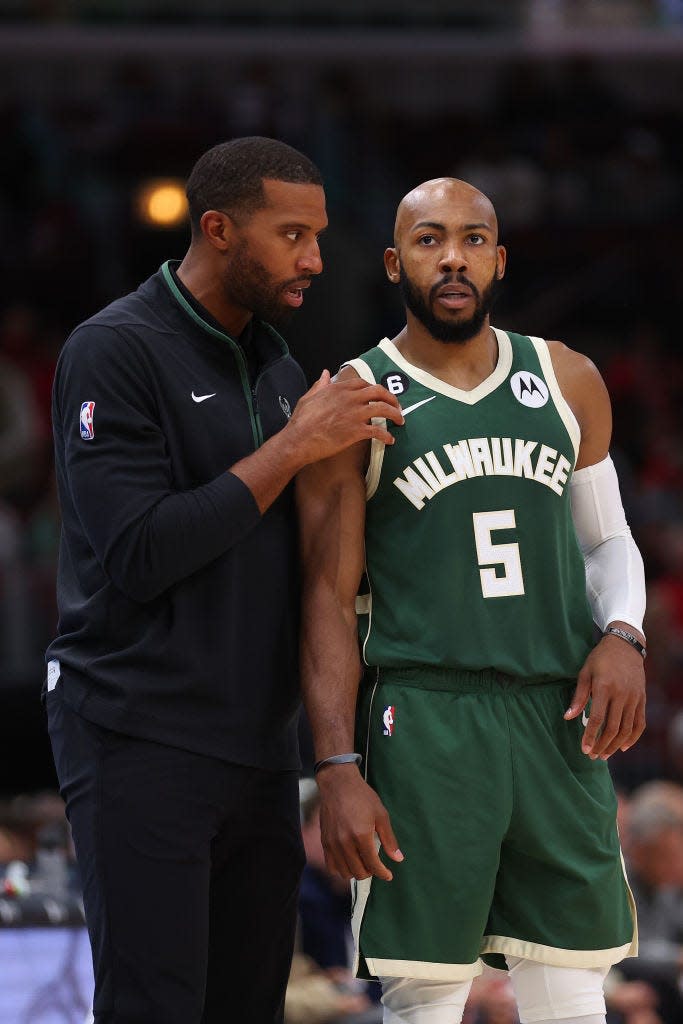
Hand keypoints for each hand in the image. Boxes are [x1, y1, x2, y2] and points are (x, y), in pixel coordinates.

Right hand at [286, 370, 403, 466]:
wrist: (299, 440)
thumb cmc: (300, 422)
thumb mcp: (308, 397)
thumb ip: (320, 385)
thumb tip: (325, 373)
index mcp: (338, 389)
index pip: (363, 383)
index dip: (374, 389)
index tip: (378, 396)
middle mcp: (350, 398)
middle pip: (378, 391)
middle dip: (391, 397)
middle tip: (397, 406)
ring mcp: (355, 414)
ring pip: (384, 409)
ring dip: (395, 414)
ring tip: (400, 421)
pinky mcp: (357, 431)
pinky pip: (378, 432)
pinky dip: (386, 436)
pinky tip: (390, 441)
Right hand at [316, 763, 403, 880]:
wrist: (338, 784)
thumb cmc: (362, 796)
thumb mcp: (381, 814)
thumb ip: (389, 839)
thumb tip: (398, 858)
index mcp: (361, 835)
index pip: (373, 865)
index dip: (383, 873)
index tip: (388, 875)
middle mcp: (345, 843)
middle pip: (358, 872)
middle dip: (370, 873)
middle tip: (375, 866)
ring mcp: (332, 843)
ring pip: (344, 872)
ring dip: (356, 872)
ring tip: (362, 863)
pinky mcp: (324, 841)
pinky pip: (331, 866)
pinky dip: (341, 869)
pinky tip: (348, 861)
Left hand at [564, 628, 645, 759]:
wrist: (625, 645)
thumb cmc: (600, 659)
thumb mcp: (585, 673)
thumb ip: (578, 696)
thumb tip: (568, 717)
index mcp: (604, 688)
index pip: (598, 719)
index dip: (590, 737)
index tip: (584, 750)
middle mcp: (622, 695)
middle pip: (613, 728)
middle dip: (602, 745)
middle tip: (593, 756)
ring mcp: (634, 698)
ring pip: (627, 729)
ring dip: (615, 745)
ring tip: (604, 754)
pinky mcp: (642, 699)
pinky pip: (640, 723)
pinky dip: (633, 737)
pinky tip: (623, 746)